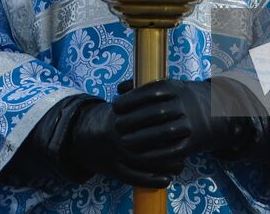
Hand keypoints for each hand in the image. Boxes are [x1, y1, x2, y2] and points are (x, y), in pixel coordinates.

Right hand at [62, 97, 182, 187]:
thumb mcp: (122, 106)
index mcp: (118, 118)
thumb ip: (140, 97)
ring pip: (142, 162)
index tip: (184, 123)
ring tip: (182, 165)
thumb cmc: (111, 119)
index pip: (146, 119)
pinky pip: (134, 178)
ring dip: (164, 165)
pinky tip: (167, 180)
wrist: (82, 136)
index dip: (165, 122)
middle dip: (168, 144)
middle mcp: (116, 137)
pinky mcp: (112, 170)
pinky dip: (151, 180)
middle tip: (186, 146)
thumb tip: (169, 88)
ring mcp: (113, 155)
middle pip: (146, 141)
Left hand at [111, 79, 266, 167]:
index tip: (115, 106)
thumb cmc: (183, 99)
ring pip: (164, 133)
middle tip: (117, 126)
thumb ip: (144, 87)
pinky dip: (156, 154)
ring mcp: (190, 124)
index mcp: (176, 88)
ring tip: (125, 142)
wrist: (217, 112)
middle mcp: (184, 105)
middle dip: (133, 120)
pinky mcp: (193, 142)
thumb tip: (119, 88)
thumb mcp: (169, 87)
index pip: (150, 92)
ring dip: (142, 139)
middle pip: (155, 112)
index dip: (131, 99)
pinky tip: (141, 156)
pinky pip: (173, 150)